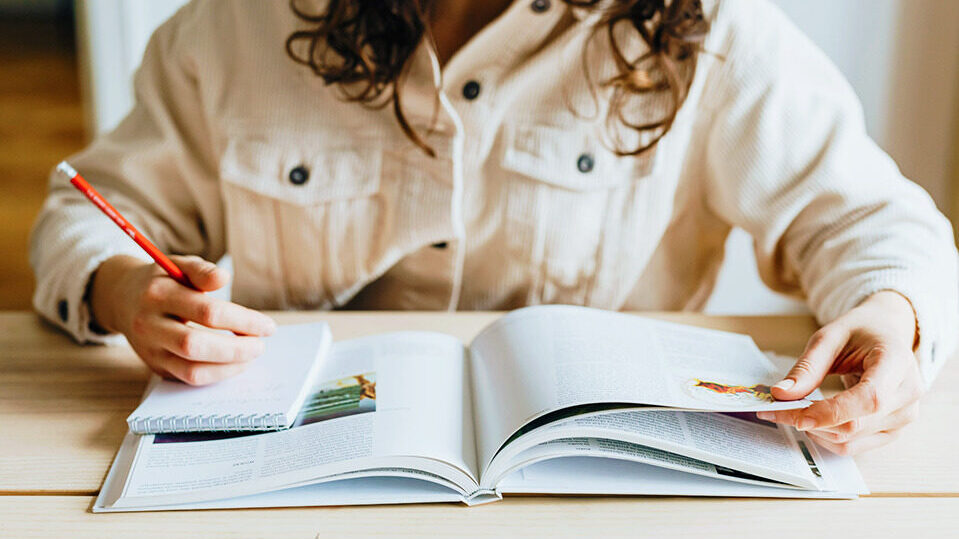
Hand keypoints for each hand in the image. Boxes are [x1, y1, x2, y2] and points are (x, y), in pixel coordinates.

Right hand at [89, 254, 276, 384]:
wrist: (122, 299)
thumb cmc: (162, 281)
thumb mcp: (180, 265)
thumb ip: (203, 271)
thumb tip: (224, 278)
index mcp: (158, 295)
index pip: (207, 312)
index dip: (242, 321)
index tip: (267, 326)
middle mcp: (149, 324)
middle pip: (195, 345)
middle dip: (236, 349)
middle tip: (260, 345)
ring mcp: (149, 349)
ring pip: (190, 370)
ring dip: (228, 367)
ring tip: (251, 356)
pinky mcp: (154, 366)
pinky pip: (187, 379)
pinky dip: (216, 375)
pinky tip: (234, 363)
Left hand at [756, 291, 921, 454]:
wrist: (885, 334)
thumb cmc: (860, 333)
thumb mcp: (829, 338)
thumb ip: (807, 367)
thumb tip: (781, 394)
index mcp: (897, 363)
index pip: (869, 399)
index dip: (831, 413)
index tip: (795, 416)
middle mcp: (907, 394)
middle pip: (855, 424)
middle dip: (809, 422)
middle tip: (775, 409)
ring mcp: (904, 416)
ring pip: (851, 440)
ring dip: (815, 432)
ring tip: (792, 411)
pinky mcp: (893, 431)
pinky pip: (855, 446)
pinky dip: (826, 438)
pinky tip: (811, 421)